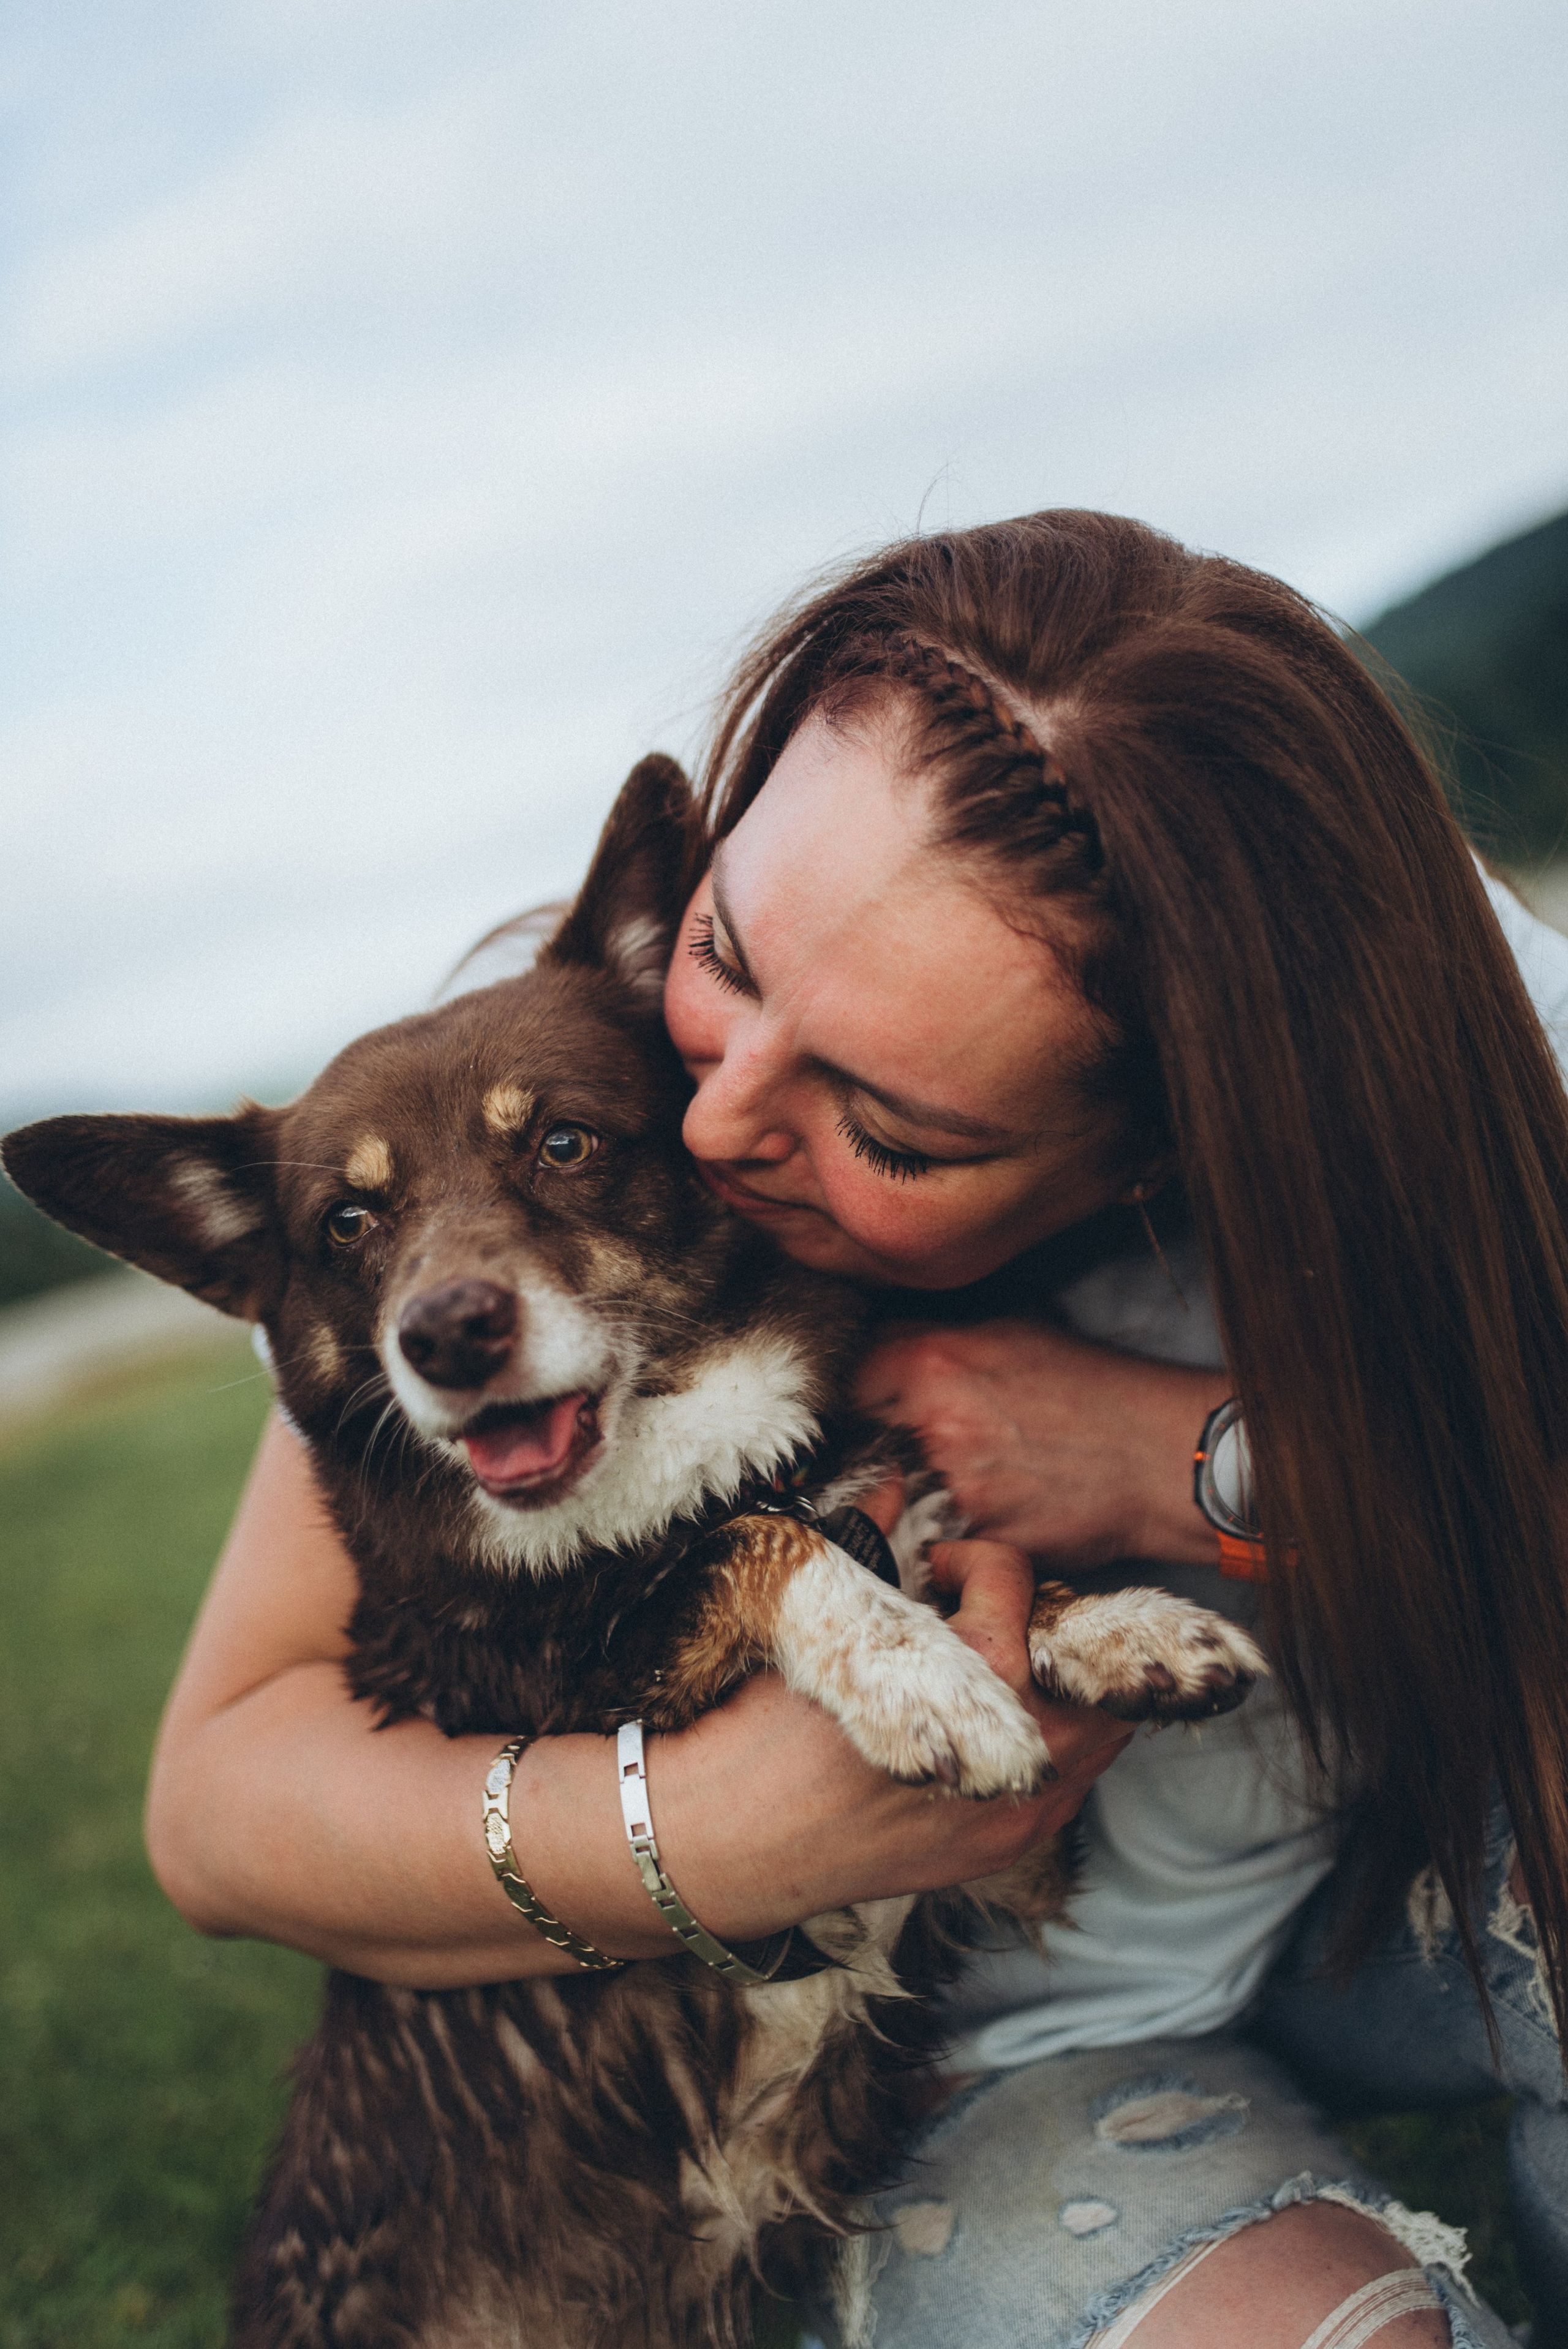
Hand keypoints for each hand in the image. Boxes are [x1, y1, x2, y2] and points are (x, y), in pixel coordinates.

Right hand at [591, 1530, 1131, 1939]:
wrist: (728, 1842)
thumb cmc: (760, 1729)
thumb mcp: (816, 1621)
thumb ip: (867, 1547)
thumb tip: (889, 1487)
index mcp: (971, 1674)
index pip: (1016, 1582)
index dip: (975, 1562)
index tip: (934, 1571)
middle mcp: (1014, 1746)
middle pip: (1082, 1654)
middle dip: (1039, 1621)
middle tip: (985, 1615)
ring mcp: (1016, 1805)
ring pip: (1096, 1726)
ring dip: (1060, 1684)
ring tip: (998, 1669)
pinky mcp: (1005, 1847)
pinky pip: (1071, 1782)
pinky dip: (1053, 1743)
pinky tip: (997, 1725)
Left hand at [855, 1318, 1227, 1566]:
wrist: (1161, 1458)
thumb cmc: (1094, 1389)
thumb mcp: (1012, 1334)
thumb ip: (933, 1338)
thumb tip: (879, 1348)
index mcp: (933, 1364)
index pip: (845, 1381)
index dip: (845, 1396)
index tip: (850, 1409)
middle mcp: (932, 1426)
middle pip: (858, 1442)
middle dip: (866, 1447)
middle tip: (887, 1451)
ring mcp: (952, 1489)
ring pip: (892, 1495)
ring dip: (903, 1494)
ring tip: (947, 1484)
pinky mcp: (976, 1541)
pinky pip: (934, 1538)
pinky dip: (942, 1532)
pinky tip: (975, 1516)